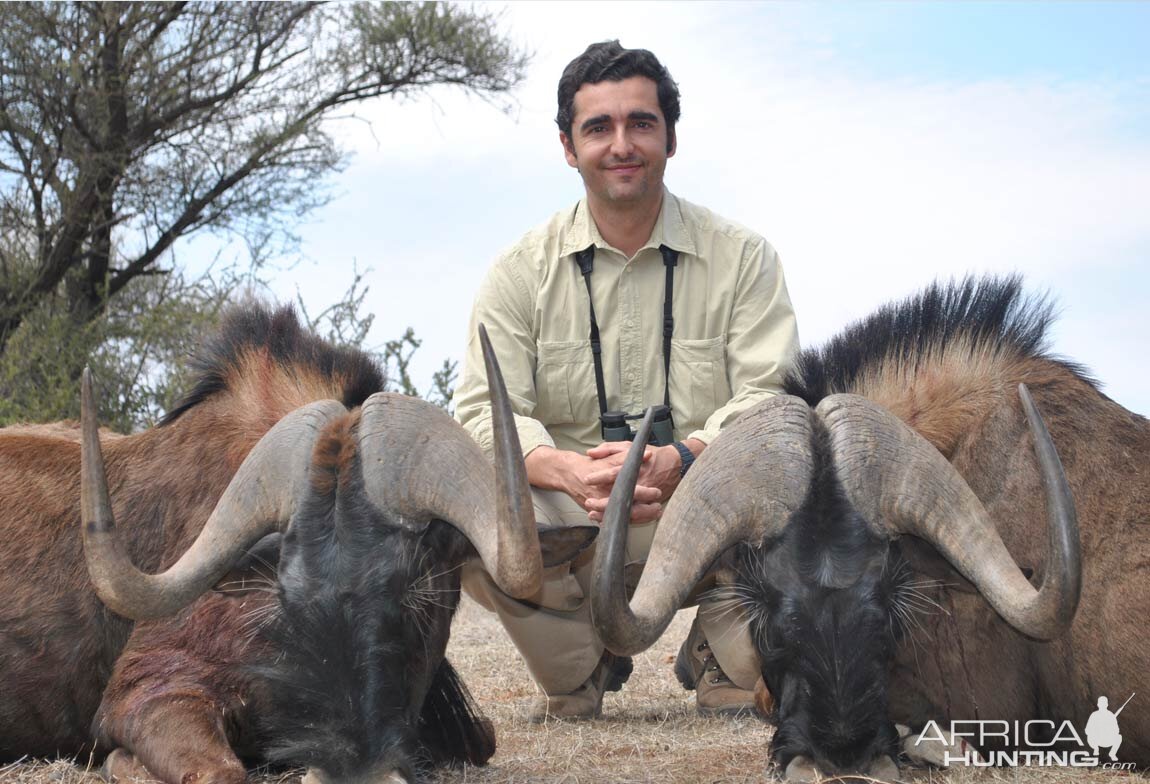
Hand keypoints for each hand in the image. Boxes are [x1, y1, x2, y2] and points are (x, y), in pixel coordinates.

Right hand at [525, 444, 661, 523]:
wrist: (570, 474)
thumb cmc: (591, 465)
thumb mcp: (609, 455)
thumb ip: (627, 455)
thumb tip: (646, 454)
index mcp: (608, 481)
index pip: (628, 488)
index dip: (643, 492)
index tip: (655, 493)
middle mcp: (604, 496)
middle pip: (627, 507)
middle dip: (645, 509)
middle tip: (657, 506)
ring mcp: (601, 506)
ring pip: (623, 516)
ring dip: (642, 516)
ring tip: (655, 512)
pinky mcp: (599, 513)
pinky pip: (616, 520)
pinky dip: (631, 520)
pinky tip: (643, 517)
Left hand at [584, 438, 704, 520]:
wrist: (674, 465)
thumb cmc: (650, 455)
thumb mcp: (628, 446)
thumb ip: (608, 449)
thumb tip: (591, 453)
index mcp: (633, 467)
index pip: (614, 472)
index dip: (599, 477)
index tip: (586, 479)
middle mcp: (639, 483)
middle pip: (620, 496)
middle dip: (603, 502)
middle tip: (589, 503)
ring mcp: (645, 496)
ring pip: (626, 510)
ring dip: (610, 514)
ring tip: (595, 515)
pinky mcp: (649, 505)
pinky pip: (635, 517)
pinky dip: (621, 520)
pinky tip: (608, 521)